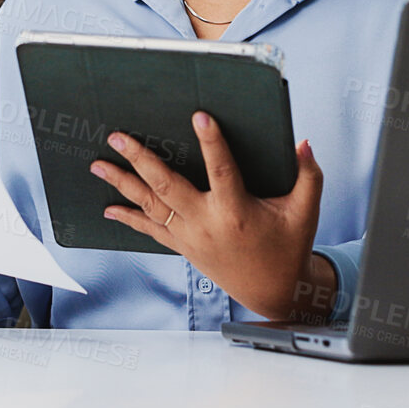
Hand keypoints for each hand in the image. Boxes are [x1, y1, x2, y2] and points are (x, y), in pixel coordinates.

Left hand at [91, 112, 334, 320]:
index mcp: (237, 211)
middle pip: (167, 187)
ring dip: (122, 185)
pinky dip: (129, 218)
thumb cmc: (289, 248)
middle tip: (118, 137)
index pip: (222, 169)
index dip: (212, 142)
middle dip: (140, 160)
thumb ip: (309, 175)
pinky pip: (151, 230)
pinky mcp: (184, 246)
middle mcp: (207, 223)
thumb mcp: (306, 212)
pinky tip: (109, 207)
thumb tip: (303, 143)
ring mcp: (191, 237)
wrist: (274, 292)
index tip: (200, 115)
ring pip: (151, 207)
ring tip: (99, 165)